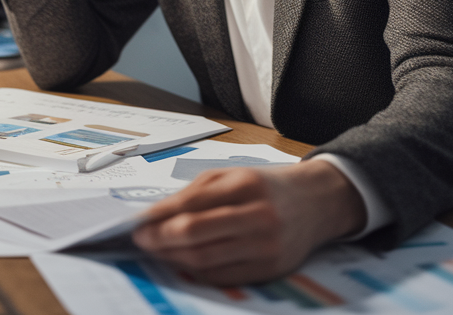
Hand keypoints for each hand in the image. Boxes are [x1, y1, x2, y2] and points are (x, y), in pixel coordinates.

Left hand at [132, 159, 365, 285]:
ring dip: (173, 258)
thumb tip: (155, 215)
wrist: (316, 202)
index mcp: (245, 185)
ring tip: (157, 251)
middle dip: (160, 239)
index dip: (157, 217)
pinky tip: (182, 262)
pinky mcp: (271, 270)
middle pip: (195, 234)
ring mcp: (266, 246)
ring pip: (205, 259)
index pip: (190, 205)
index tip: (136, 223)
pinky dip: (196, 272)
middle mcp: (258, 216)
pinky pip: (223, 277)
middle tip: (140, 240)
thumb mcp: (232, 176)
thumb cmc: (266, 186)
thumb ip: (194, 193)